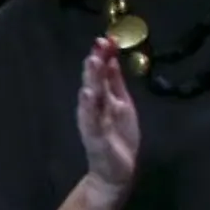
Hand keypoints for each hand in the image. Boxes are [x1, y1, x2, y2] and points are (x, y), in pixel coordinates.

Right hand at [76, 37, 138, 200]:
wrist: (115, 172)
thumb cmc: (118, 136)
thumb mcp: (121, 105)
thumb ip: (115, 83)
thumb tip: (112, 58)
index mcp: (104, 99)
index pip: (103, 73)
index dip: (105, 56)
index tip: (107, 38)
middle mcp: (95, 107)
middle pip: (95, 81)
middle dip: (97, 63)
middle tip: (99, 44)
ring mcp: (93, 121)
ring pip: (91, 97)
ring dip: (91, 79)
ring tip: (93, 61)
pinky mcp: (95, 137)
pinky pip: (90, 120)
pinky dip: (88, 107)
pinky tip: (87, 93)